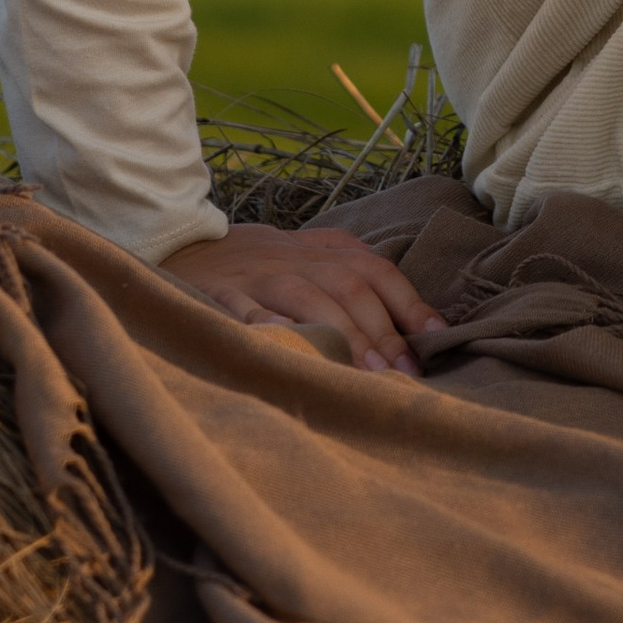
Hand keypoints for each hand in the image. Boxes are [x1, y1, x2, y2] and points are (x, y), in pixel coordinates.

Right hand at [158, 221, 437, 376]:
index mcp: (327, 250)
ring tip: (365, 375)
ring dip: (341, 335)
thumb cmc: (267, 265)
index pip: (379, 272)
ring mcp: (259, 276)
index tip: (433, 342)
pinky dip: (269, 327)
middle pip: (350, 288)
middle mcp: (298, 259)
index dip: (409, 305)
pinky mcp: (221, 295)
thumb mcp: (314, 259)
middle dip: (381, 333)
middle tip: (403, 376)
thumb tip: (415, 331)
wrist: (189, 246)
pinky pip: (247, 311)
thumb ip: (356, 281)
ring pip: (309, 298)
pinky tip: (290, 349)